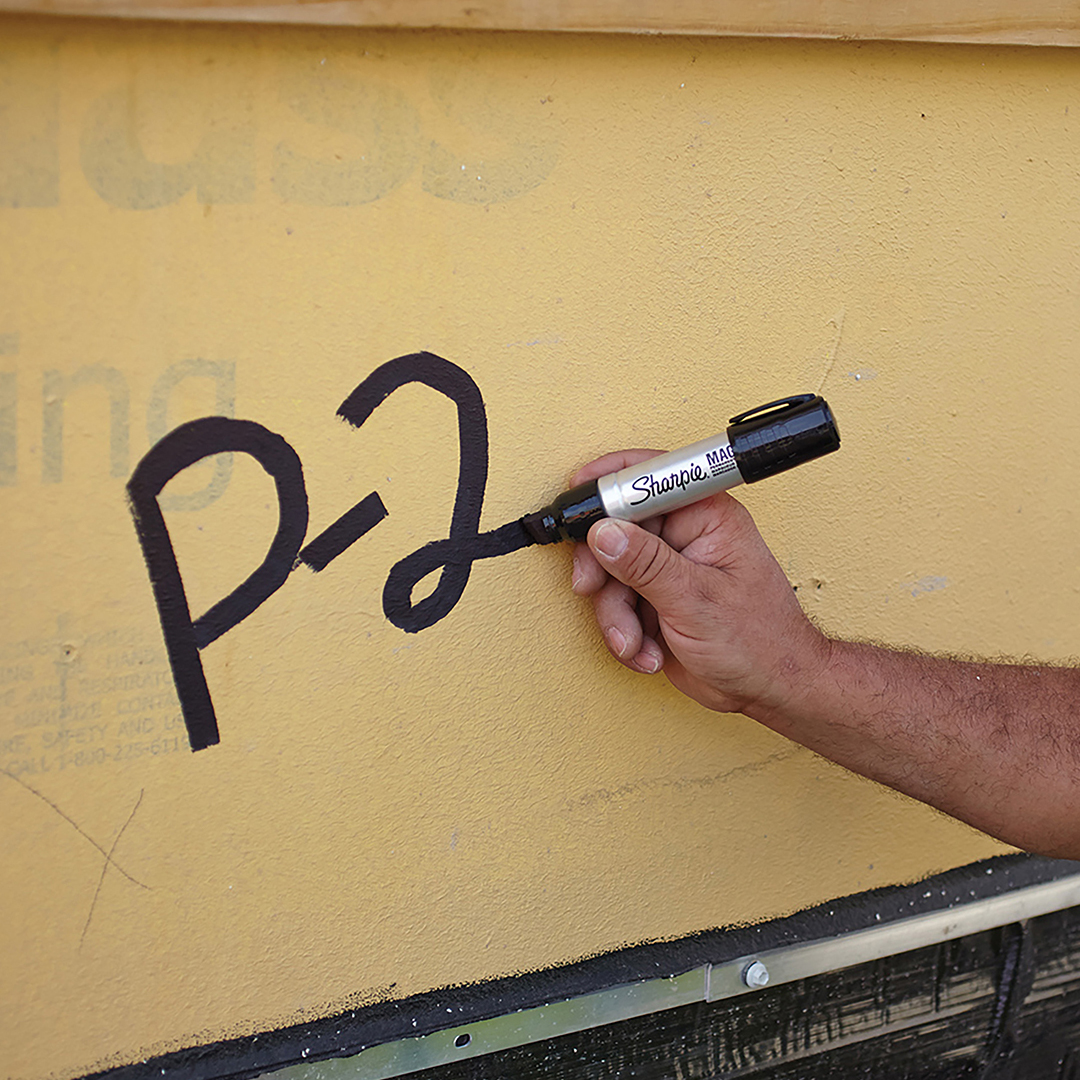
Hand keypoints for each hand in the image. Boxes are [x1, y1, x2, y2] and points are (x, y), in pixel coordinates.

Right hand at [570, 450, 830, 718]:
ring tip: (635, 642)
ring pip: (610, 574)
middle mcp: (684, 537)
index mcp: (706, 517)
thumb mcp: (696, 601)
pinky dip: (624, 633)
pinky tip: (648, 651)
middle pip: (615, 530)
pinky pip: (617, 605)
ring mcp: (667, 569)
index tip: (578, 498)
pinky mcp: (654, 600)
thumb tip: (604, 532)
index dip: (609, 484)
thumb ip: (646, 565)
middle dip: (602, 570)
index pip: (650, 478)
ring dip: (616, 616)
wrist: (770, 691)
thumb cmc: (760, 642)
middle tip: (591, 587)